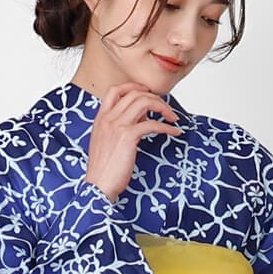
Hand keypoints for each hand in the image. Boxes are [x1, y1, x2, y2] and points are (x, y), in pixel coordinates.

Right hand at [84, 82, 183, 201]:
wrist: (98, 186)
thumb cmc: (103, 171)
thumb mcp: (107, 144)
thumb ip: (119, 128)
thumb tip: (140, 118)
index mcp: (100, 119)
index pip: (115, 90)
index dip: (134, 87)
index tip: (147, 92)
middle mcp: (107, 119)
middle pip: (134, 94)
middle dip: (155, 98)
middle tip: (166, 109)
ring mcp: (117, 126)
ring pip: (144, 102)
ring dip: (163, 108)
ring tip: (172, 118)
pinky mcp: (128, 137)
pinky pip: (152, 124)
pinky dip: (167, 127)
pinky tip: (174, 132)